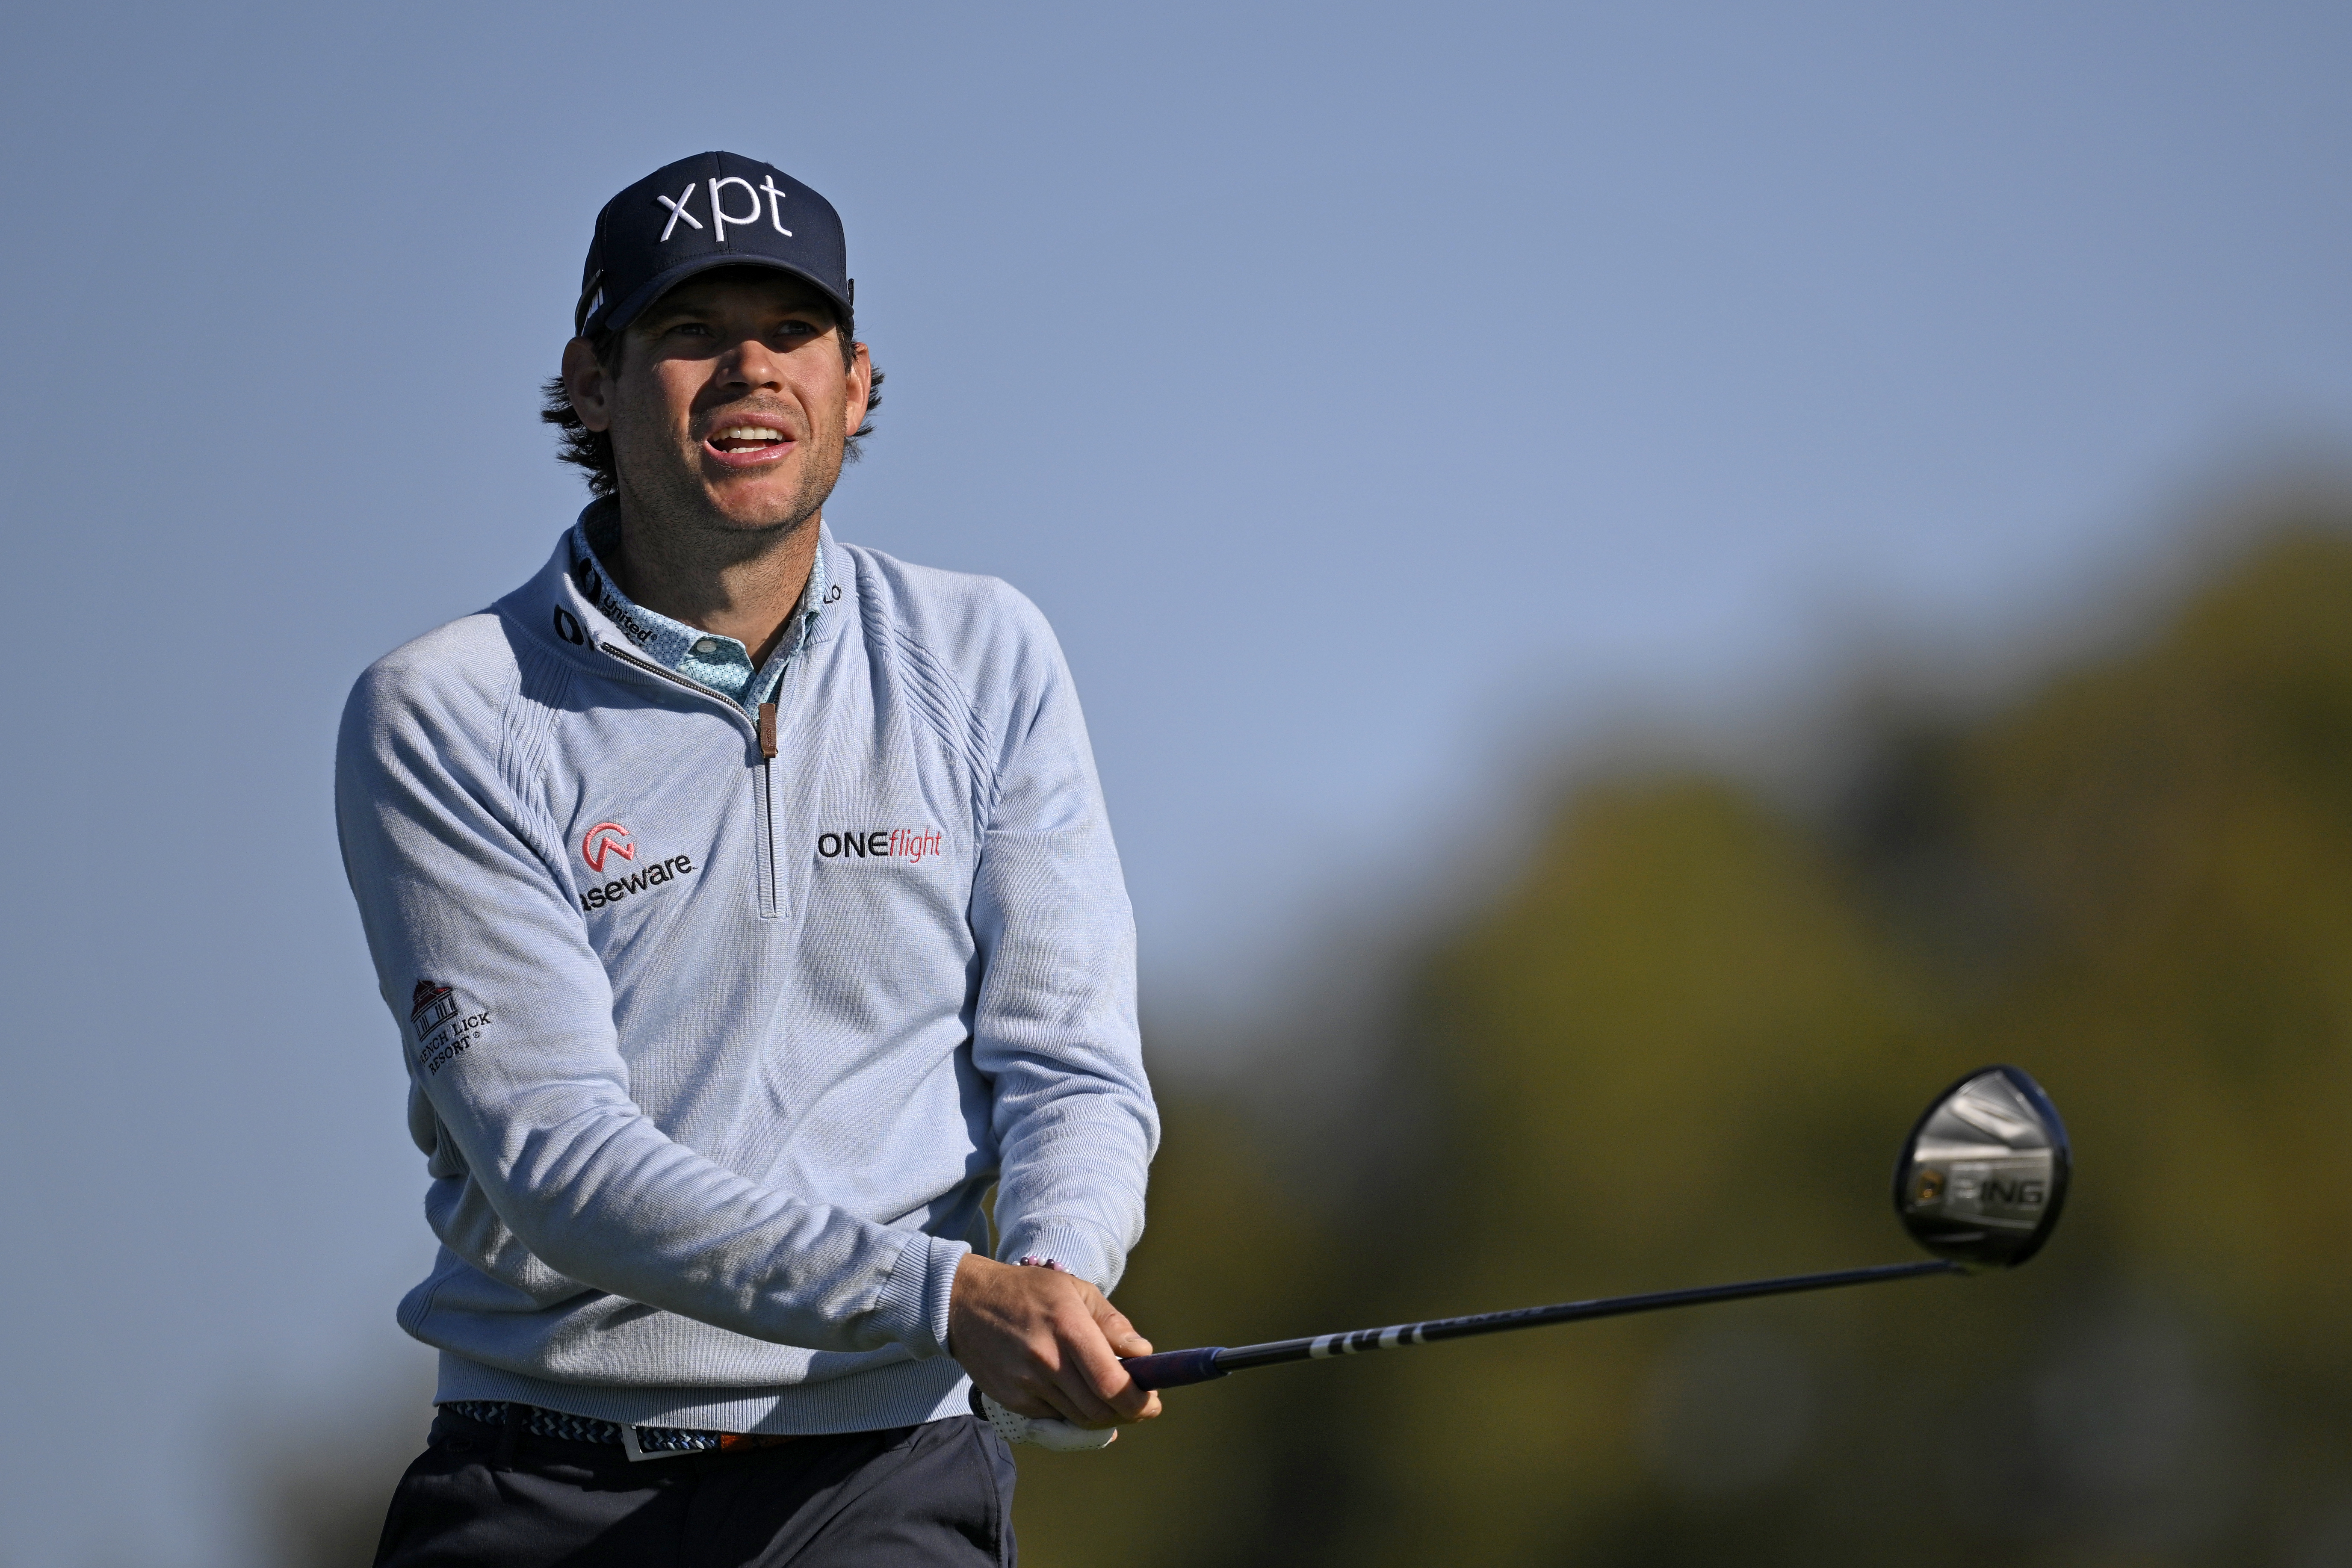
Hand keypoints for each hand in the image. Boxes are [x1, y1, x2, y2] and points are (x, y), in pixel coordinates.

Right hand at [947, 1255, 1163, 1428]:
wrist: (964, 1302)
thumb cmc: (1027, 1291)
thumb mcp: (1074, 1290)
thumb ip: (1111, 1323)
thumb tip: (1144, 1354)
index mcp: (1068, 1328)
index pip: (1111, 1383)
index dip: (1139, 1402)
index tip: (1153, 1402)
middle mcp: (1046, 1361)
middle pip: (1099, 1411)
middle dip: (1128, 1413)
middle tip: (1140, 1404)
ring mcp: (1025, 1385)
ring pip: (1078, 1419)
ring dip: (1103, 1416)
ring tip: (1112, 1398)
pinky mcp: (1011, 1400)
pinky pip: (1053, 1418)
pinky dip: (1072, 1413)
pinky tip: (1076, 1393)